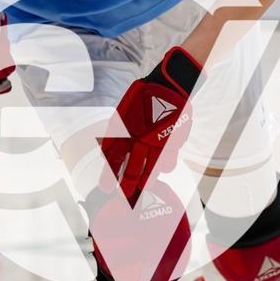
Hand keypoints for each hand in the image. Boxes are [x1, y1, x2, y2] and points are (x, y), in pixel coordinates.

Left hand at [100, 47, 202, 202]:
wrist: (170, 86)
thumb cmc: (144, 97)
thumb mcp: (124, 112)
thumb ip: (118, 131)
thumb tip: (109, 152)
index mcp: (126, 128)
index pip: (114, 156)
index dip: (109, 174)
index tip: (105, 188)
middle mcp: (142, 138)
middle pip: (134, 167)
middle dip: (128, 184)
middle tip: (124, 195)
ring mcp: (159, 141)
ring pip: (153, 169)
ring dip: (147, 180)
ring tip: (144, 188)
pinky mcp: (174, 142)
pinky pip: (169, 162)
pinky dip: (165, 168)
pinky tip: (161, 170)